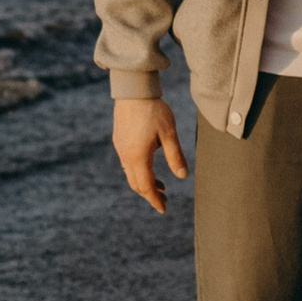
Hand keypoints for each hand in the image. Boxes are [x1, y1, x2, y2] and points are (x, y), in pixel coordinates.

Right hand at [111, 96, 189, 213]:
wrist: (133, 90)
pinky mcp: (119, 141)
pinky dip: (139, 171)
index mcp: (139, 157)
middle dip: (150, 194)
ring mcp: (120, 148)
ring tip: (161, 185)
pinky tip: (149, 165)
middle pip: (136, 184)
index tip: (163, 209)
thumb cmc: (154, 110)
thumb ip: (175, 156)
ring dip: (145, 182)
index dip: (155, 200)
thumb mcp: (169, 134)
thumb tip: (182, 176)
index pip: (146, 187)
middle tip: (164, 199)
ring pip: (131, 174)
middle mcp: (126, 156)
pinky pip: (127, 163)